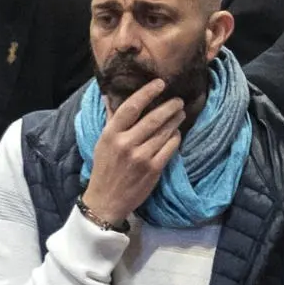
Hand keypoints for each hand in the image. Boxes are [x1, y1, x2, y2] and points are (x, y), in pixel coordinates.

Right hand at [78, 78, 182, 227]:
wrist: (106, 201)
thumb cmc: (104, 169)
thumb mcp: (102, 142)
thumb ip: (111, 119)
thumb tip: (109, 95)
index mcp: (111, 134)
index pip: (131, 106)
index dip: (147, 92)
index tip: (160, 83)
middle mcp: (126, 144)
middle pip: (153, 118)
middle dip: (169, 106)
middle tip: (178, 100)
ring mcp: (141, 157)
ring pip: (164, 132)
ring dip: (175, 120)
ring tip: (180, 113)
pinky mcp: (153, 170)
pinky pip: (170, 148)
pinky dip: (175, 138)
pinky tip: (176, 133)